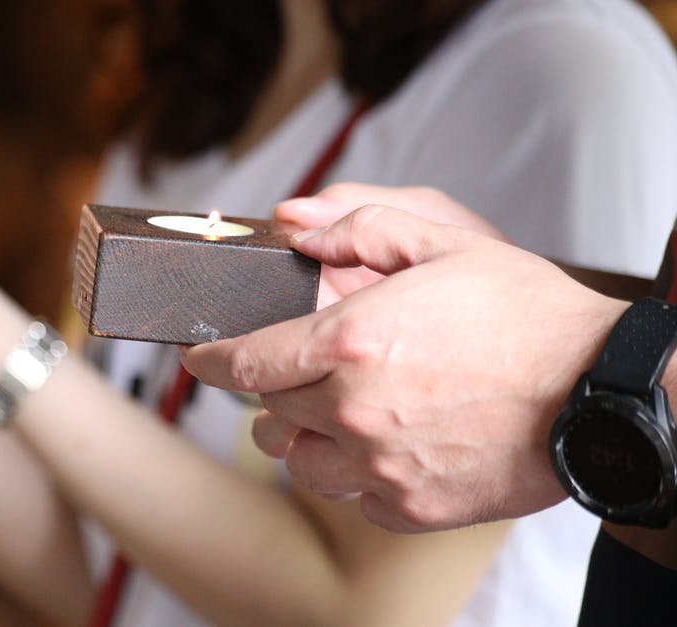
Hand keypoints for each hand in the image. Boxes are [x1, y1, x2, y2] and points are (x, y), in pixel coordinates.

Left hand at [181, 204, 627, 531]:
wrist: (601, 390)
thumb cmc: (527, 315)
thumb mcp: (445, 242)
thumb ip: (360, 227)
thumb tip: (297, 224)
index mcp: (351, 342)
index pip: (247, 362)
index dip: (213, 360)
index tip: (201, 357)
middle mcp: (353, 409)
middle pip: (271, 411)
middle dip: (273, 388)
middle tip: (296, 371)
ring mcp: (381, 465)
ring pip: (302, 462)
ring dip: (306, 436)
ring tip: (337, 412)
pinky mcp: (411, 506)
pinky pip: (354, 497)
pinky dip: (356, 474)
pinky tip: (385, 445)